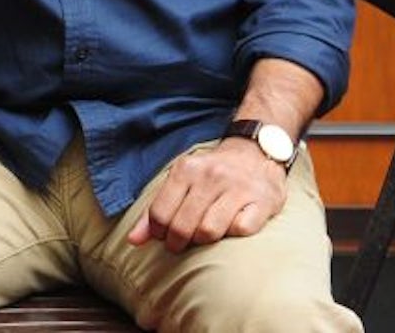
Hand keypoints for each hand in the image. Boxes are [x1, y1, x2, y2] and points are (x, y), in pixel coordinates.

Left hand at [126, 137, 287, 251]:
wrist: (255, 152)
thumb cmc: (212, 175)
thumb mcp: (180, 182)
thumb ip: (155, 210)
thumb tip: (133, 240)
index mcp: (185, 169)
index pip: (160, 213)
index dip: (159, 233)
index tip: (165, 236)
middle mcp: (210, 175)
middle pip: (182, 226)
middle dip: (179, 242)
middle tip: (183, 243)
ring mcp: (237, 188)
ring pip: (209, 232)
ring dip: (204, 241)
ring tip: (205, 235)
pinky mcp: (261, 201)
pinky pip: (240, 230)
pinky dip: (233, 234)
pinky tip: (232, 225)